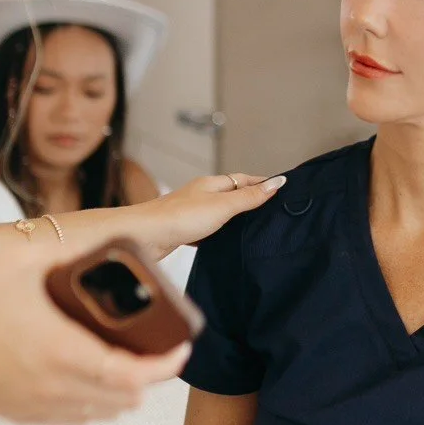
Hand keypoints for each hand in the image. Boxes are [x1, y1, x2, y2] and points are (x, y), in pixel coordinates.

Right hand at [0, 243, 190, 423]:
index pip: (134, 374)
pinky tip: (93, 377)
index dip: (167, 365)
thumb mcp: (22, 261)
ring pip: (106, 413)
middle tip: (161, 349)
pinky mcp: (25, 416)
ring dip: (126, 391)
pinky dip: (97, 404)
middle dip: (152, 375)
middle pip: (128, 398)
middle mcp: (57, 387)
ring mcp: (41, 407)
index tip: (182, 348)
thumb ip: (71, 250)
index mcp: (63, 351)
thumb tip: (110, 241)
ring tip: (131, 361)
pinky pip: (77, 420)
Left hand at [115, 173, 286, 259]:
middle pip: (231, 195)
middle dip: (251, 200)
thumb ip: (249, 197)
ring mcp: (191, 214)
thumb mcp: (222, 206)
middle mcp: (201, 196)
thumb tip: (276, 183)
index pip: (243, 179)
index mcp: (211, 184)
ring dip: (236, 219)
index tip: (281, 187)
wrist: (142, 237)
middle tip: (273, 210)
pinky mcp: (184, 232)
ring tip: (256, 229)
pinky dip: (221, 235)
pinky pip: (208, 231)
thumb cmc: (179, 218)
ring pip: (220, 214)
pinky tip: (227, 244)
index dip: (262, 183)